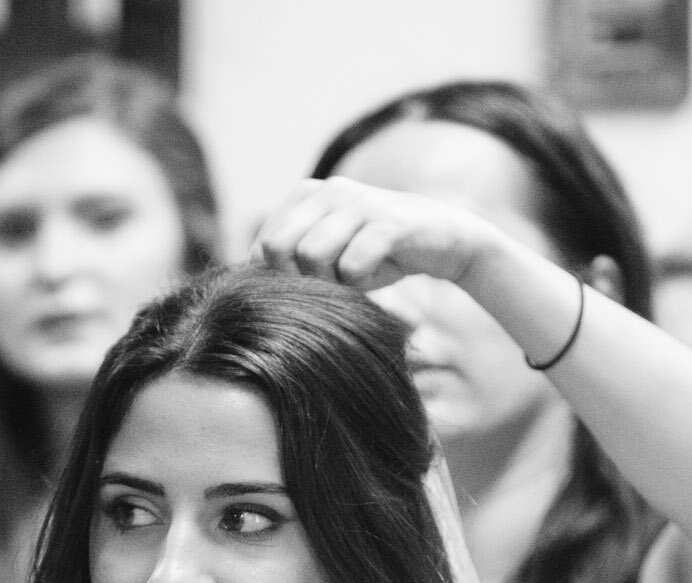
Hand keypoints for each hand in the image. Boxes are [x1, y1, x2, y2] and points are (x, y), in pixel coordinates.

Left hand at [253, 176, 499, 295]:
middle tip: (332, 284)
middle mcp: (329, 190)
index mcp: (308, 194)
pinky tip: (377, 276)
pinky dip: (361, 282)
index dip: (282, 277)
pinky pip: (352, 265)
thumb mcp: (329, 252)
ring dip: (332, 282)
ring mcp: (359, 202)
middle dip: (301, 279)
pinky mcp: (388, 222)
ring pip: (313, 256)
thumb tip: (249, 283)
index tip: (311, 283)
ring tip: (356, 279)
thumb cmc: (377, 253)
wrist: (442, 238)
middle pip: (283, 251)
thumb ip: (291, 259)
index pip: (264, 246)